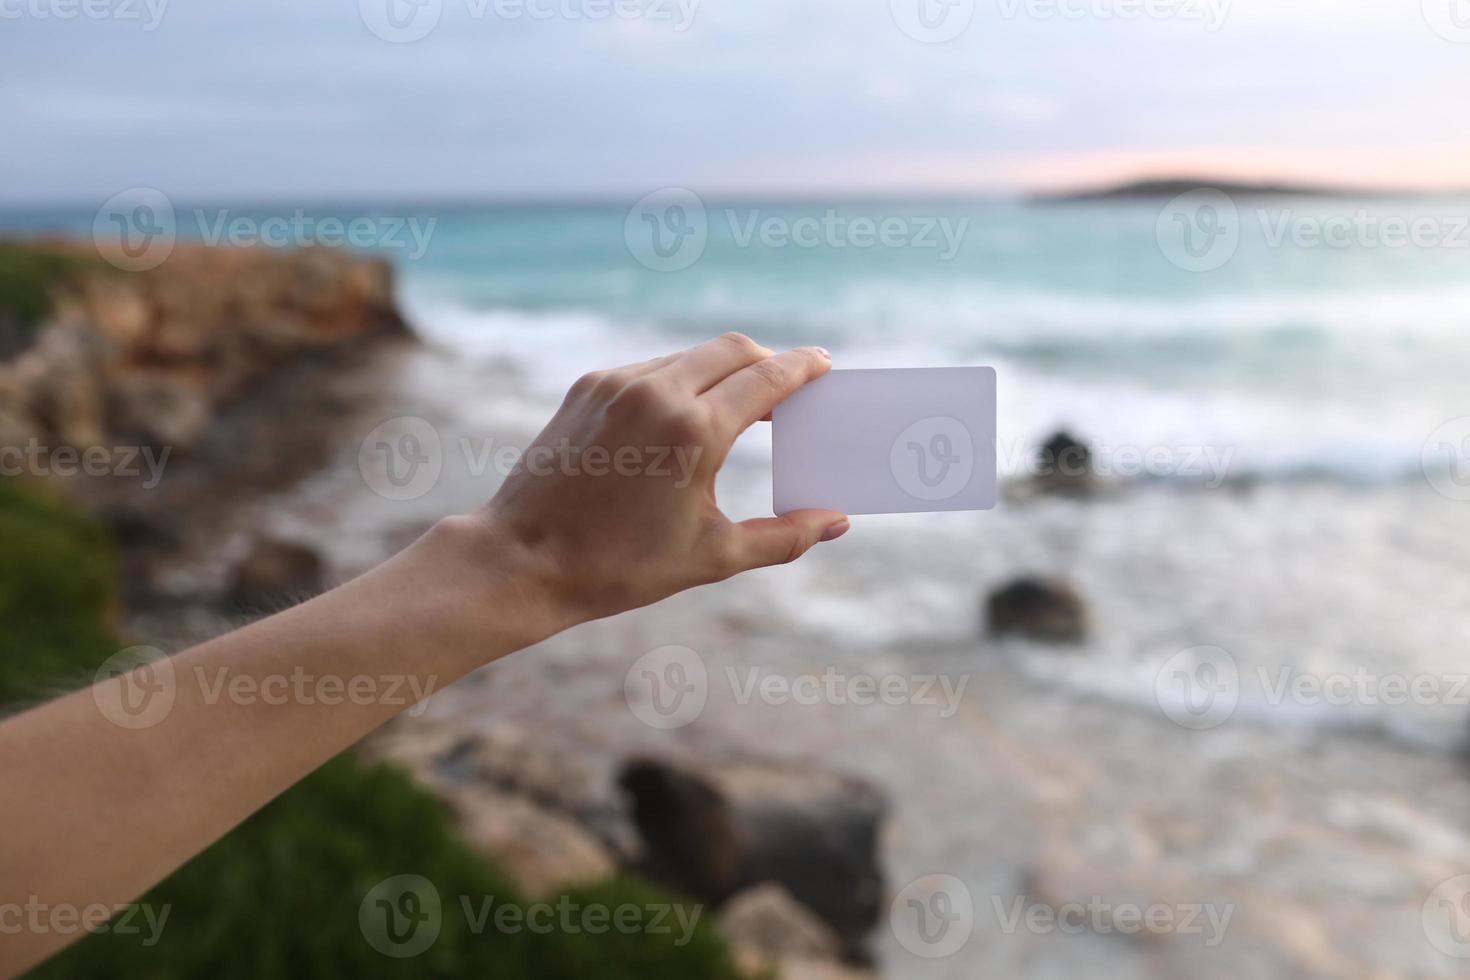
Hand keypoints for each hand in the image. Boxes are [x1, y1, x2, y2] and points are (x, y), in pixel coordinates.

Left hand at [470, 333, 849, 625]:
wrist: (522, 560)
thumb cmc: (620, 567)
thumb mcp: (712, 557)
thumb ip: (783, 537)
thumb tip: (836, 523)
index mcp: (694, 431)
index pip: (768, 378)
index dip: (804, 368)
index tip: (825, 365)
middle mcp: (657, 392)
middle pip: (734, 350)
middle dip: (769, 362)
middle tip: (792, 387)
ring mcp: (617, 383)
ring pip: (690, 356)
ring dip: (723, 371)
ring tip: (741, 405)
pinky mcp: (588, 386)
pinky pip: (651, 369)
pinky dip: (680, 381)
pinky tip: (686, 415)